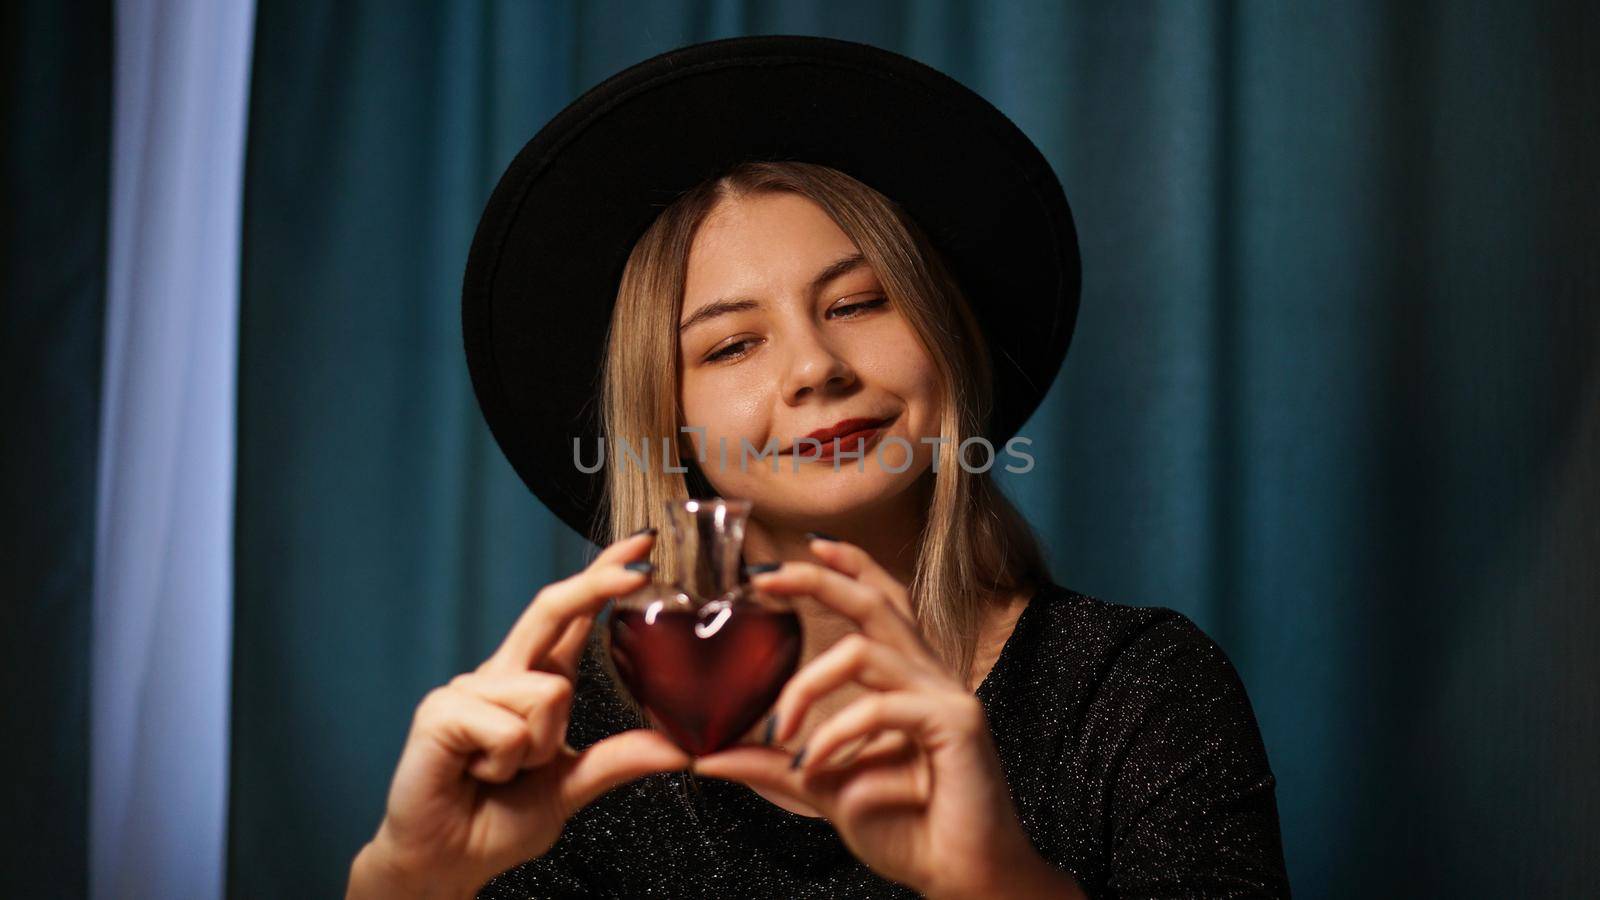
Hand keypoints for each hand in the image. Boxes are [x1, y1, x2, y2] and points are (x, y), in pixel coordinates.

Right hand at [348, 530, 691, 898]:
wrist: (445, 863)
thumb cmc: (497, 821)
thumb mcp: (571, 786)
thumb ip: (618, 760)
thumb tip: (681, 746)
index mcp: (535, 682)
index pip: (572, 617)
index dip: (603, 576)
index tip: (642, 544)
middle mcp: (503, 674)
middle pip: (551, 610)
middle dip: (596, 585)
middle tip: (641, 568)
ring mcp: (469, 688)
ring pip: (548, 693)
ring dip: (538, 749)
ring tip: (504, 775)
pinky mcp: (443, 711)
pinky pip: (510, 728)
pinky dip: (506, 763)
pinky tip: (477, 775)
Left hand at [691, 538, 1081, 898]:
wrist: (962, 877)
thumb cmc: (906, 828)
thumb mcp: (825, 786)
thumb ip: (773, 764)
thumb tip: (705, 755)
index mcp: (907, 679)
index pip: (882, 601)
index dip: (848, 566)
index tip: (801, 549)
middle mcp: (930, 676)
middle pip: (876, 601)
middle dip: (818, 581)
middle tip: (763, 580)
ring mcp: (948, 694)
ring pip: (865, 651)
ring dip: (808, 685)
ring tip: (781, 729)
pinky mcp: (957, 724)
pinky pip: (880, 708)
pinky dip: (837, 734)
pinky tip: (816, 764)